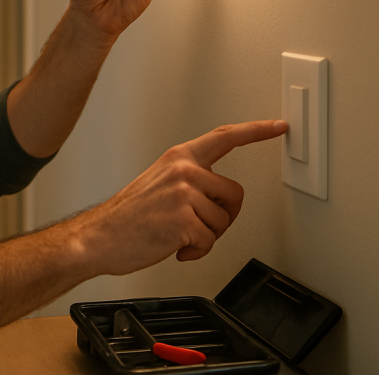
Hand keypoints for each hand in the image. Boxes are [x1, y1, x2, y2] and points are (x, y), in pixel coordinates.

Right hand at [74, 120, 287, 275]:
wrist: (99, 237)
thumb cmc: (128, 216)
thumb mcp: (159, 182)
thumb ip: (190, 179)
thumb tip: (218, 194)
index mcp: (178, 157)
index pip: (225, 138)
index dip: (256, 131)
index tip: (279, 126)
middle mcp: (183, 170)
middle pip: (234, 194)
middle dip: (222, 217)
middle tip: (197, 226)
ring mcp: (183, 193)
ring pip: (223, 221)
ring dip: (205, 237)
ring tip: (178, 235)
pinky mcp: (183, 219)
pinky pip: (209, 241)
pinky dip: (196, 251)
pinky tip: (176, 248)